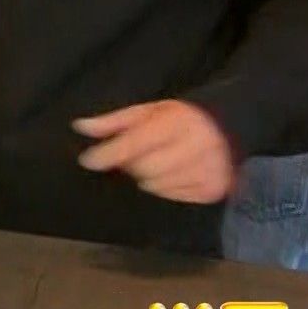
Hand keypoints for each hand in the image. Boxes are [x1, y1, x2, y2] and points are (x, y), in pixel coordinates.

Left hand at [73, 100, 235, 203]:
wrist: (226, 127)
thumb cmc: (178, 118)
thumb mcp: (146, 111)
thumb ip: (114, 121)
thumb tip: (80, 126)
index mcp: (177, 122)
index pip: (135, 143)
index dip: (108, 154)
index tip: (87, 160)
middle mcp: (197, 146)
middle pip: (144, 169)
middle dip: (131, 165)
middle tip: (132, 158)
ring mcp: (208, 170)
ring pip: (157, 186)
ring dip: (147, 178)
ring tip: (154, 162)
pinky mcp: (213, 189)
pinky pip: (173, 197)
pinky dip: (164, 188)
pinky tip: (170, 174)